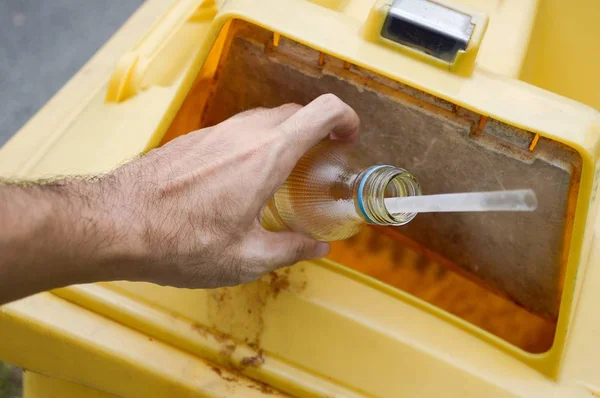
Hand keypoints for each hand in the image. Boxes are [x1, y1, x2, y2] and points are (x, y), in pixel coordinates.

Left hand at [106, 94, 359, 287]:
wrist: (114, 224)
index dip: (345, 118)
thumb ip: (290, 250)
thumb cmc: (179, 242)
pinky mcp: (193, 139)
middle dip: (316, 132)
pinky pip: (235, 132)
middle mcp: (243, 134)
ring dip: (283, 138)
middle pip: (294, 113)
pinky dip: (253, 145)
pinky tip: (241, 180)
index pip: (322, 112)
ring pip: (263, 120)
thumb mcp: (246, 258)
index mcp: (267, 156)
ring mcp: (215, 132)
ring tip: (281, 174)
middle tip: (319, 162)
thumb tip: (315, 248)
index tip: (349, 137)